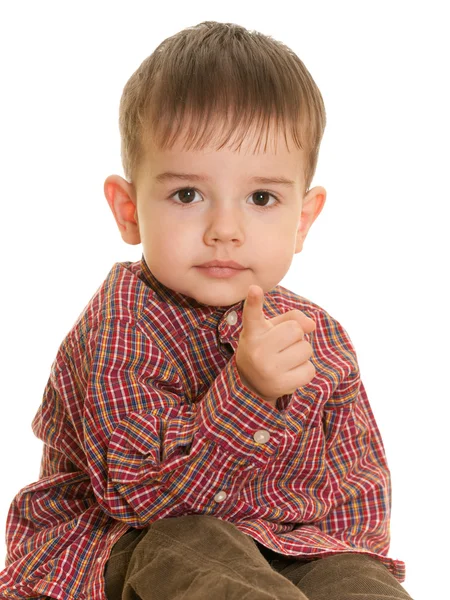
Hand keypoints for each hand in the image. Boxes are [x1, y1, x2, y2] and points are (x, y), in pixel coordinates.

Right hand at [235, 284, 315, 406]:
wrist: (252, 384)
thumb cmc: (266, 348)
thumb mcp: (272, 329)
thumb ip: (292, 318)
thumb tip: (311, 325)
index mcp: (253, 332)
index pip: (252, 314)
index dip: (253, 301)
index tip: (254, 289)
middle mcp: (256, 349)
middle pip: (295, 330)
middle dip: (295, 336)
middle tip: (282, 346)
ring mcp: (267, 368)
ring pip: (305, 350)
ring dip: (301, 353)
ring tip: (285, 360)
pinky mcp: (280, 385)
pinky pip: (309, 370)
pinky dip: (304, 370)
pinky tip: (289, 373)